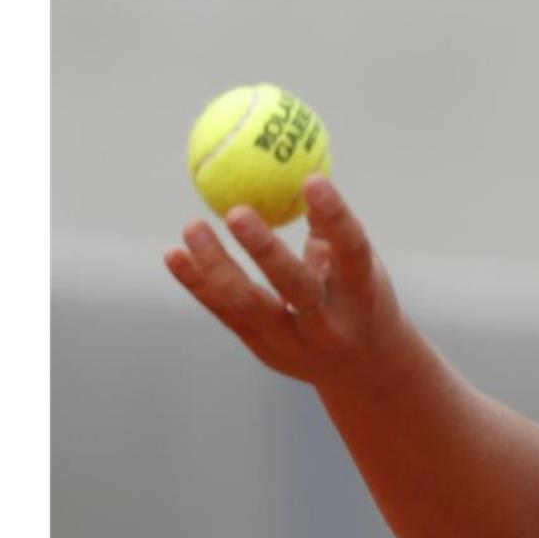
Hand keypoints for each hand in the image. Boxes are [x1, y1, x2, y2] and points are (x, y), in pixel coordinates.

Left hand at [164, 175, 403, 386]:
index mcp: (362, 294)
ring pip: (251, 305)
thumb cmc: (359, 298)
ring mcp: (295, 343)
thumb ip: (330, 228)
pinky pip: (226, 313)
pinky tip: (174, 256)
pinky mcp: (265, 350)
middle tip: (236, 211)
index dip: (335, 216)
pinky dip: (199, 284)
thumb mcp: (360, 267)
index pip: (352, 252)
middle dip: (266, 251)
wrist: (364, 368)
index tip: (312, 178)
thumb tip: (299, 168)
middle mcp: (330, 324)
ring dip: (218, 266)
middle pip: (297, 288)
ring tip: (193, 226)